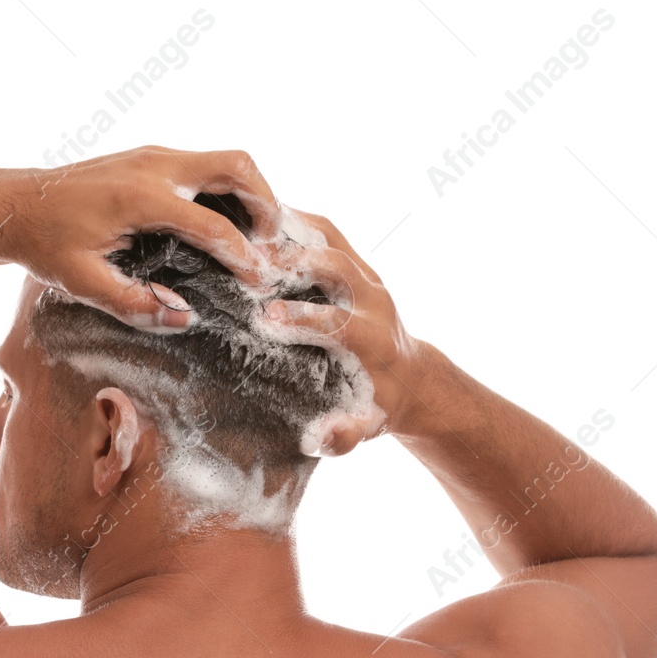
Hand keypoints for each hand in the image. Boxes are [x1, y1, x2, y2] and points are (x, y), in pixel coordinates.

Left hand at [2, 145, 284, 331]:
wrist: (15, 204)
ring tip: (259, 236)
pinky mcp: (150, 157)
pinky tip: (227, 223)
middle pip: (236, 166)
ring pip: (225, 159)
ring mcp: (153, 155)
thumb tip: (185, 319)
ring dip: (251, 192)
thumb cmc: (46, 245)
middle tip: (274, 244)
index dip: (243, 256)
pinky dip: (227, 189)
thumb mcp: (84, 284)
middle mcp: (154, 166)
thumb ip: (134, 304)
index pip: (212, 225)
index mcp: (140, 199)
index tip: (261, 282)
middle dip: (267, 202)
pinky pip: (204, 165)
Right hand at [260, 209, 418, 454]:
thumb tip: (322, 438)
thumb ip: (346, 436)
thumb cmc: (378, 403)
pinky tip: (257, 219)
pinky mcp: (358, 262)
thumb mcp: (367, 427)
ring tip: (246, 227)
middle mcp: (375, 300)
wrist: (411, 376)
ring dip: (291, 230)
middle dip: (296, 261)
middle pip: (338, 266)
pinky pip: (326, 230)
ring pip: (332, 237)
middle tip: (250, 260)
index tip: (266, 317)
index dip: (305, 318)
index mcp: (375, 340)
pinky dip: (294, 221)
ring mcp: (368, 275)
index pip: (340, 322)